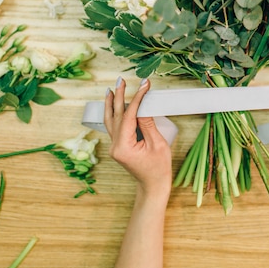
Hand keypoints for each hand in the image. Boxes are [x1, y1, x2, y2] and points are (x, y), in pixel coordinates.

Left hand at [104, 77, 171, 197]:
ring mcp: (115, 147)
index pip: (128, 116)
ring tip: (111, 90)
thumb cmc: (158, 169)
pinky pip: (114, 127)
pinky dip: (114, 114)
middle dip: (118, 96)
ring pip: (110, 121)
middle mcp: (115, 146)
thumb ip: (148, 124)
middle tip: (121, 81)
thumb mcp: (157, 145)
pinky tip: (114, 105)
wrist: (153, 186)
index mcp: (124, 146)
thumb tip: (142, 107)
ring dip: (111, 104)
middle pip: (115, 116)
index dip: (136, 99)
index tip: (144, 85)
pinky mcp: (118, 147)